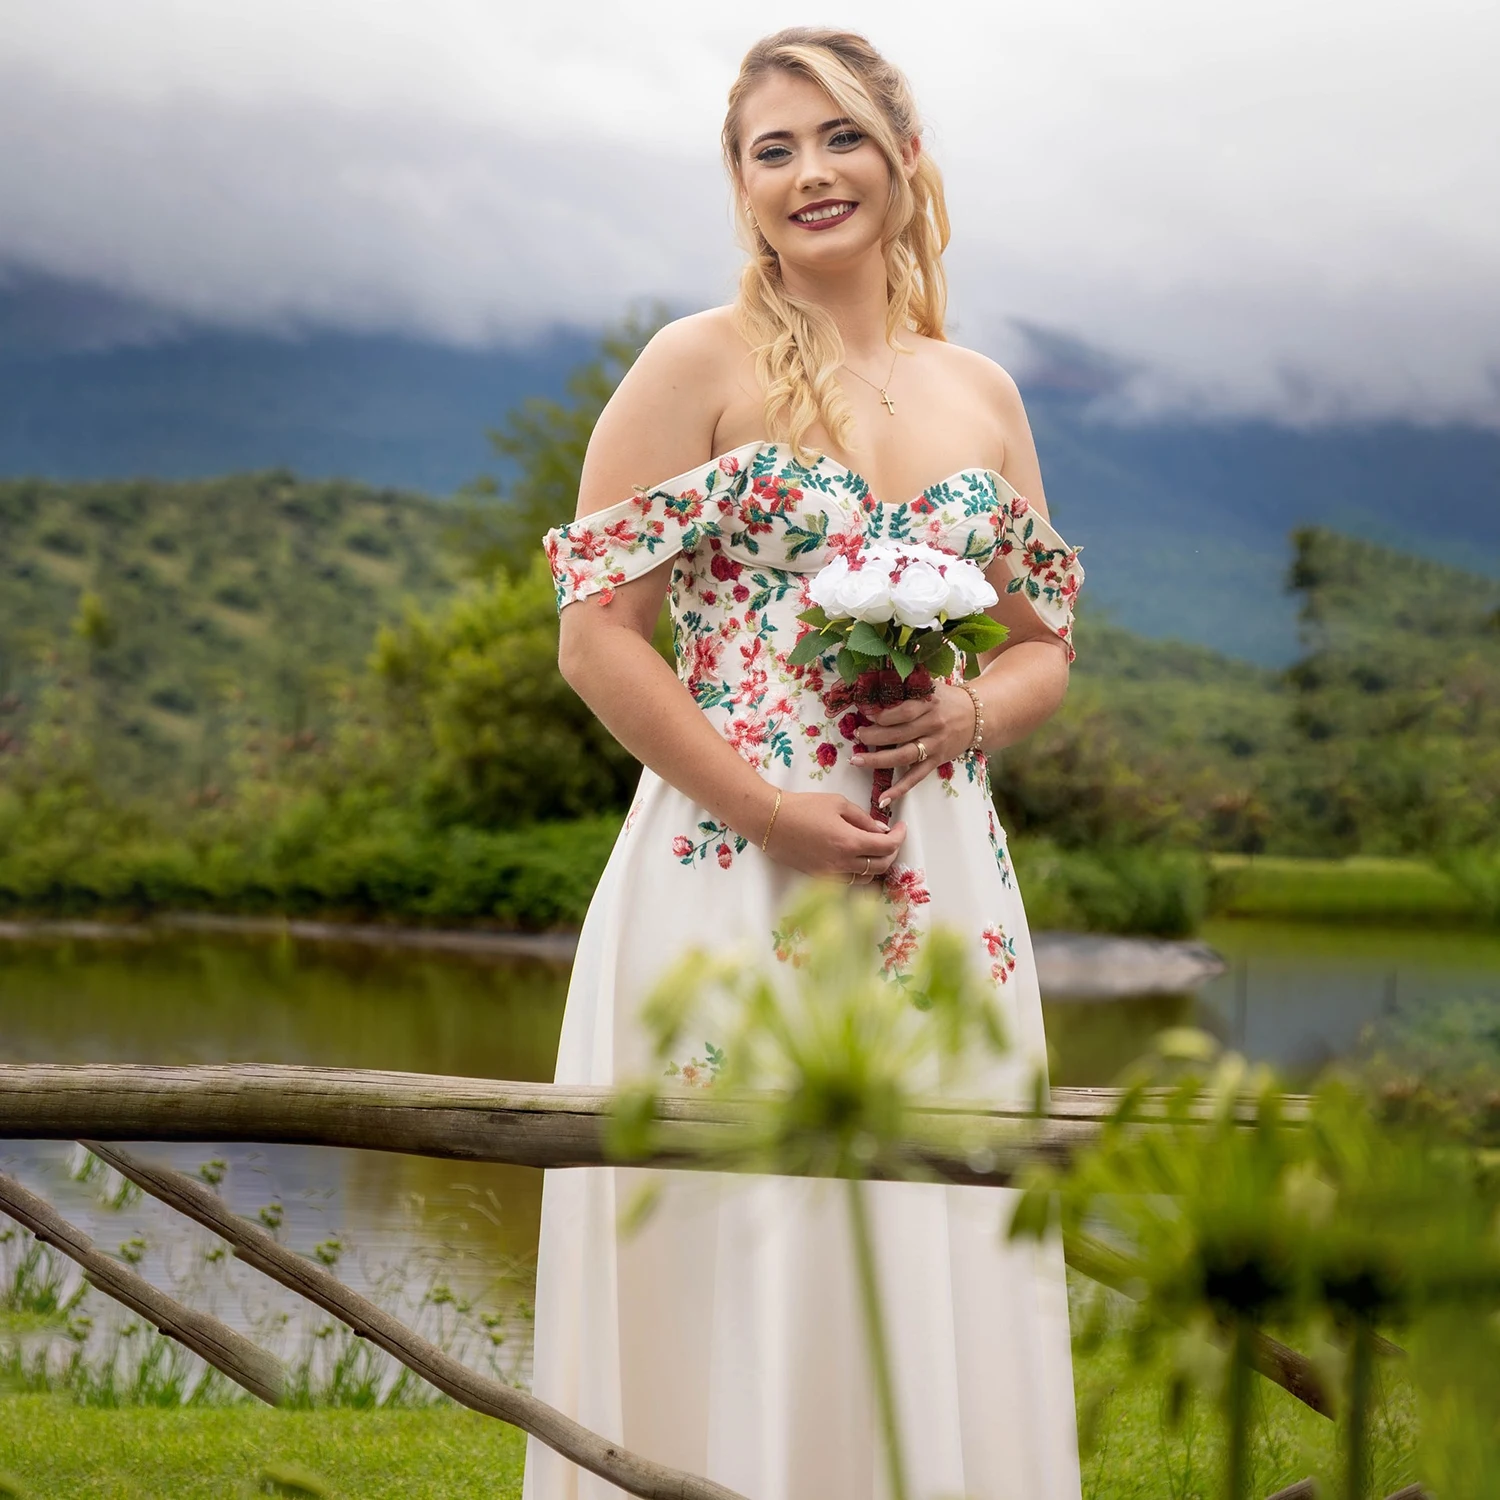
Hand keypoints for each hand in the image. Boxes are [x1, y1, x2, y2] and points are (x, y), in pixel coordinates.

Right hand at [763, 790, 906, 884]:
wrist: (770, 821)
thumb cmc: (803, 807)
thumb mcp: (838, 803)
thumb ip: (863, 818)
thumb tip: (881, 830)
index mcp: (850, 841)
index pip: (887, 847)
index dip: (900, 837)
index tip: (901, 827)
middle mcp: (843, 863)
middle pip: (881, 866)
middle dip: (892, 852)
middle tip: (891, 837)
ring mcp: (831, 874)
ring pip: (866, 877)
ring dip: (876, 864)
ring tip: (875, 848)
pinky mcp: (820, 877)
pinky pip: (849, 880)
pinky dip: (860, 872)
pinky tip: (857, 858)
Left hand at [851, 684, 976, 808]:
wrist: (978, 715)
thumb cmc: (947, 699)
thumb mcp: (931, 686)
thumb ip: (907, 686)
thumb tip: (875, 683)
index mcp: (930, 704)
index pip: (904, 711)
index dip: (883, 715)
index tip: (866, 714)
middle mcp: (933, 725)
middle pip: (900, 734)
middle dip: (874, 736)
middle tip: (857, 735)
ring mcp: (935, 746)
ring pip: (904, 756)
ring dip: (878, 760)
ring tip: (856, 760)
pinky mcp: (937, 761)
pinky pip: (916, 777)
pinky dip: (900, 789)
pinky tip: (883, 798)